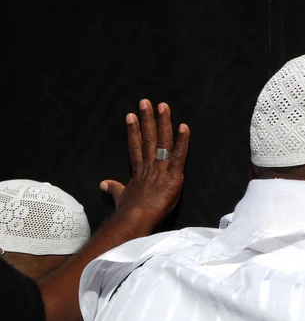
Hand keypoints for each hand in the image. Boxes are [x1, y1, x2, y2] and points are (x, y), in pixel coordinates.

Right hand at [100, 99, 189, 226]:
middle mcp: (149, 165)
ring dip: (163, 122)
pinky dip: (183, 141)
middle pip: (149, 138)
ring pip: (163, 141)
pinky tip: (184, 126)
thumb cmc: (128, 212)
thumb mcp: (120, 198)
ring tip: (163, 106)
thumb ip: (114, 188)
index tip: (131, 116)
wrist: (135, 218)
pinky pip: (179, 155)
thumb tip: (103, 184)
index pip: (136, 146)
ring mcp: (161, 168)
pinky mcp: (173, 175)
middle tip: (146, 101)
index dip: (133, 131)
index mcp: (138, 171)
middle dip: (147, 119)